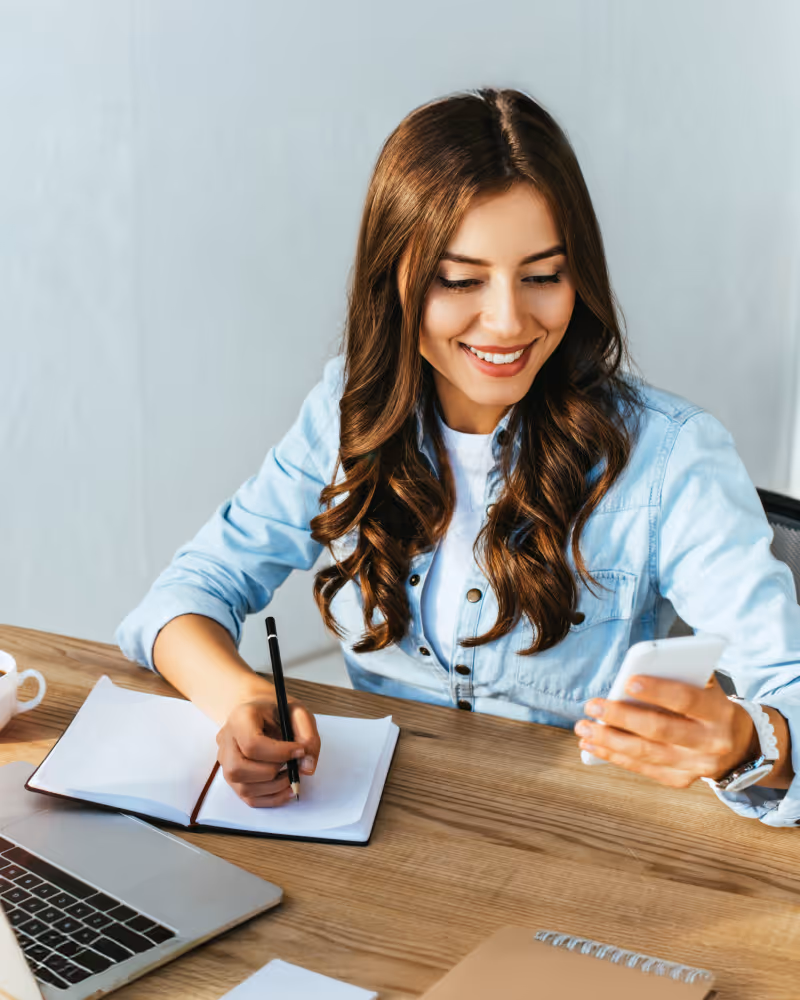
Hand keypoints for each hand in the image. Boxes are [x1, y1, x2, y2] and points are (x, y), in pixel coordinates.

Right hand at [216, 694, 320, 805]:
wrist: (259, 711)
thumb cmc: (277, 710)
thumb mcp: (297, 712)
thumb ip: (307, 735)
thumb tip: (307, 767)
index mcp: (240, 718)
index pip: (252, 744)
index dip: (280, 753)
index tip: (300, 752)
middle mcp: (226, 740)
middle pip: (239, 769)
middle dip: (273, 772)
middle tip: (293, 765)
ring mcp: (225, 761)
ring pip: (243, 787)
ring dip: (273, 788)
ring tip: (292, 776)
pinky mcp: (232, 777)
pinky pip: (247, 797)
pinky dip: (271, 798)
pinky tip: (287, 789)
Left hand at [574, 674, 757, 788]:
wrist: (740, 744)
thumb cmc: (710, 705)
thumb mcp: (706, 686)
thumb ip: (679, 677)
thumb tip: (635, 673)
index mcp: (719, 712)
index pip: (686, 699)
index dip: (657, 691)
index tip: (627, 681)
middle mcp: (711, 742)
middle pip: (660, 730)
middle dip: (621, 717)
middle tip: (592, 706)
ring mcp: (697, 765)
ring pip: (647, 753)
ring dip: (610, 741)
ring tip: (583, 729)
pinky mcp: (682, 780)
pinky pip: (644, 769)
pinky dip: (615, 757)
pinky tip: (593, 746)